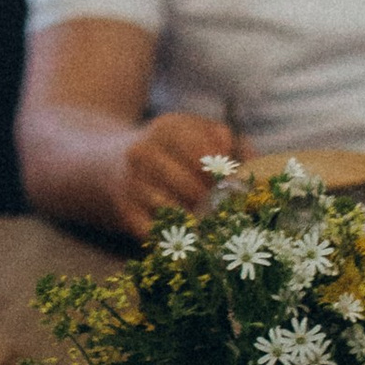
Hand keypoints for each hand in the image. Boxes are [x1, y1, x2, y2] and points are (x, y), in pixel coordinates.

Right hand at [112, 109, 235, 243]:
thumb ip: (229, 142)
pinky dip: (176, 236)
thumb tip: (255, 166)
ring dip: (197, 222)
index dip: (225, 175)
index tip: (238, 188)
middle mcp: (143, 153)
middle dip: (214, 204)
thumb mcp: (194, 131)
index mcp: (166, 128)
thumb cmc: (168, 150)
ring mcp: (130, 184)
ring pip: (174, 211)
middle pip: (192, 187)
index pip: (204, 154)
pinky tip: (189, 233)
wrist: (109, 163)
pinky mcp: (124, 212)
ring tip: (213, 224)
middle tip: (229, 212)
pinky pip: (156, 231)